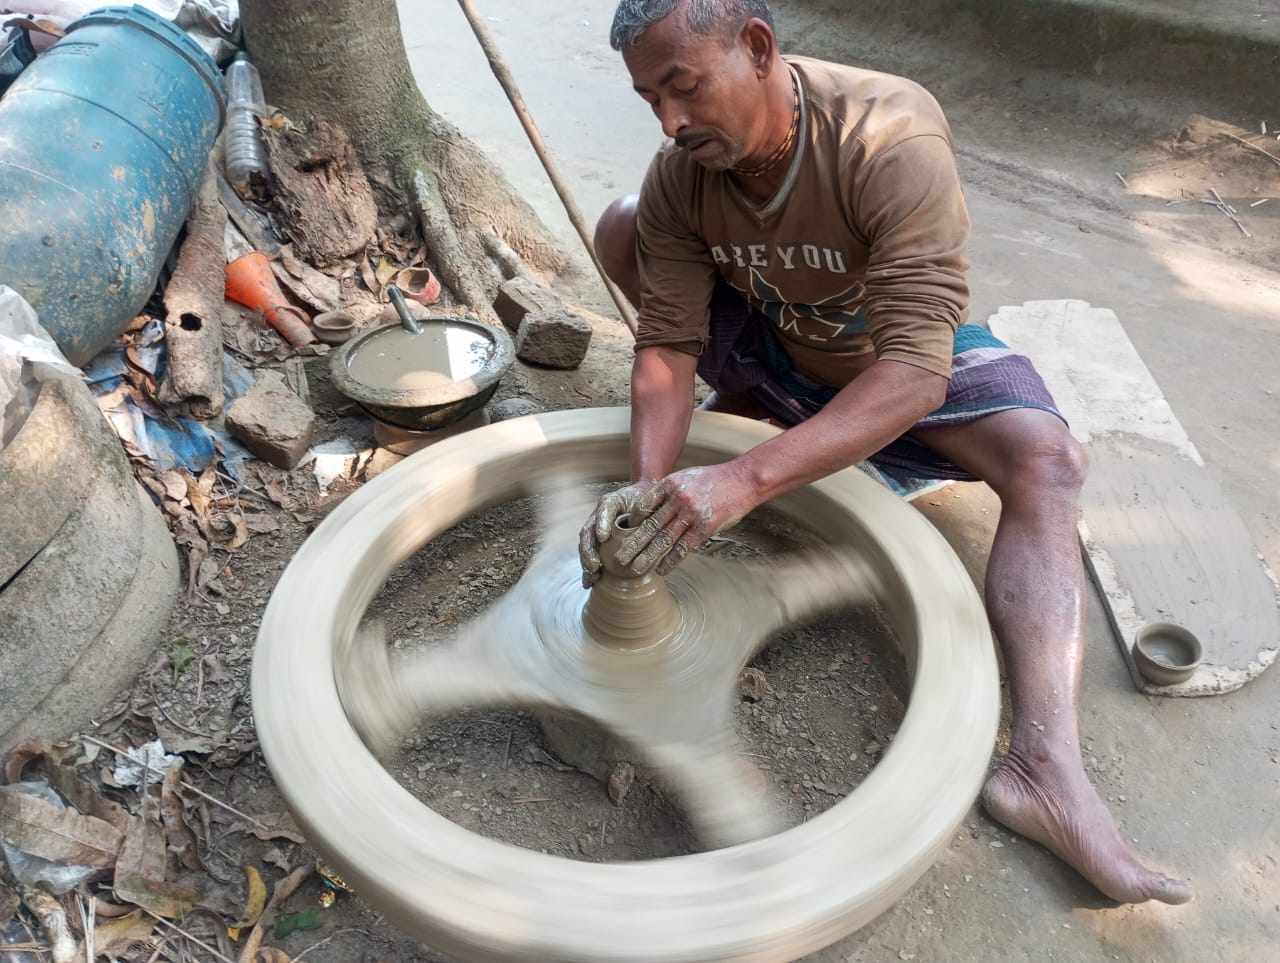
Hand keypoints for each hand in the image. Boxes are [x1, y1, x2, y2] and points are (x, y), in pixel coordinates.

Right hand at [578, 480, 664, 587]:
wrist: (648, 503)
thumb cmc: (649, 502)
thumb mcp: (650, 503)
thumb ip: (647, 510)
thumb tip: (645, 521)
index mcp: (611, 502)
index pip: (604, 509)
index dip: (602, 523)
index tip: (603, 537)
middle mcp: (600, 515)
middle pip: (588, 531)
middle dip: (589, 550)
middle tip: (595, 565)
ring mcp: (597, 529)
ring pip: (586, 544)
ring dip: (587, 562)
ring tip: (592, 577)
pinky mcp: (601, 543)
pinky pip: (592, 555)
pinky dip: (590, 569)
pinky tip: (590, 582)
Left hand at [614, 463, 758, 577]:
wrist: (742, 479)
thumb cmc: (714, 479)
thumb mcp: (686, 478)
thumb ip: (670, 493)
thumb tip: (652, 512)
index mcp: (671, 484)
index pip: (645, 505)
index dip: (634, 522)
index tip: (624, 534)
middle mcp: (678, 498)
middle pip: (650, 525)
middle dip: (633, 544)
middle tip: (619, 558)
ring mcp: (692, 513)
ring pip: (664, 539)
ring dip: (648, 556)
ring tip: (636, 568)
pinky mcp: (705, 527)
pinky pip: (683, 547)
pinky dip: (671, 560)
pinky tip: (661, 569)